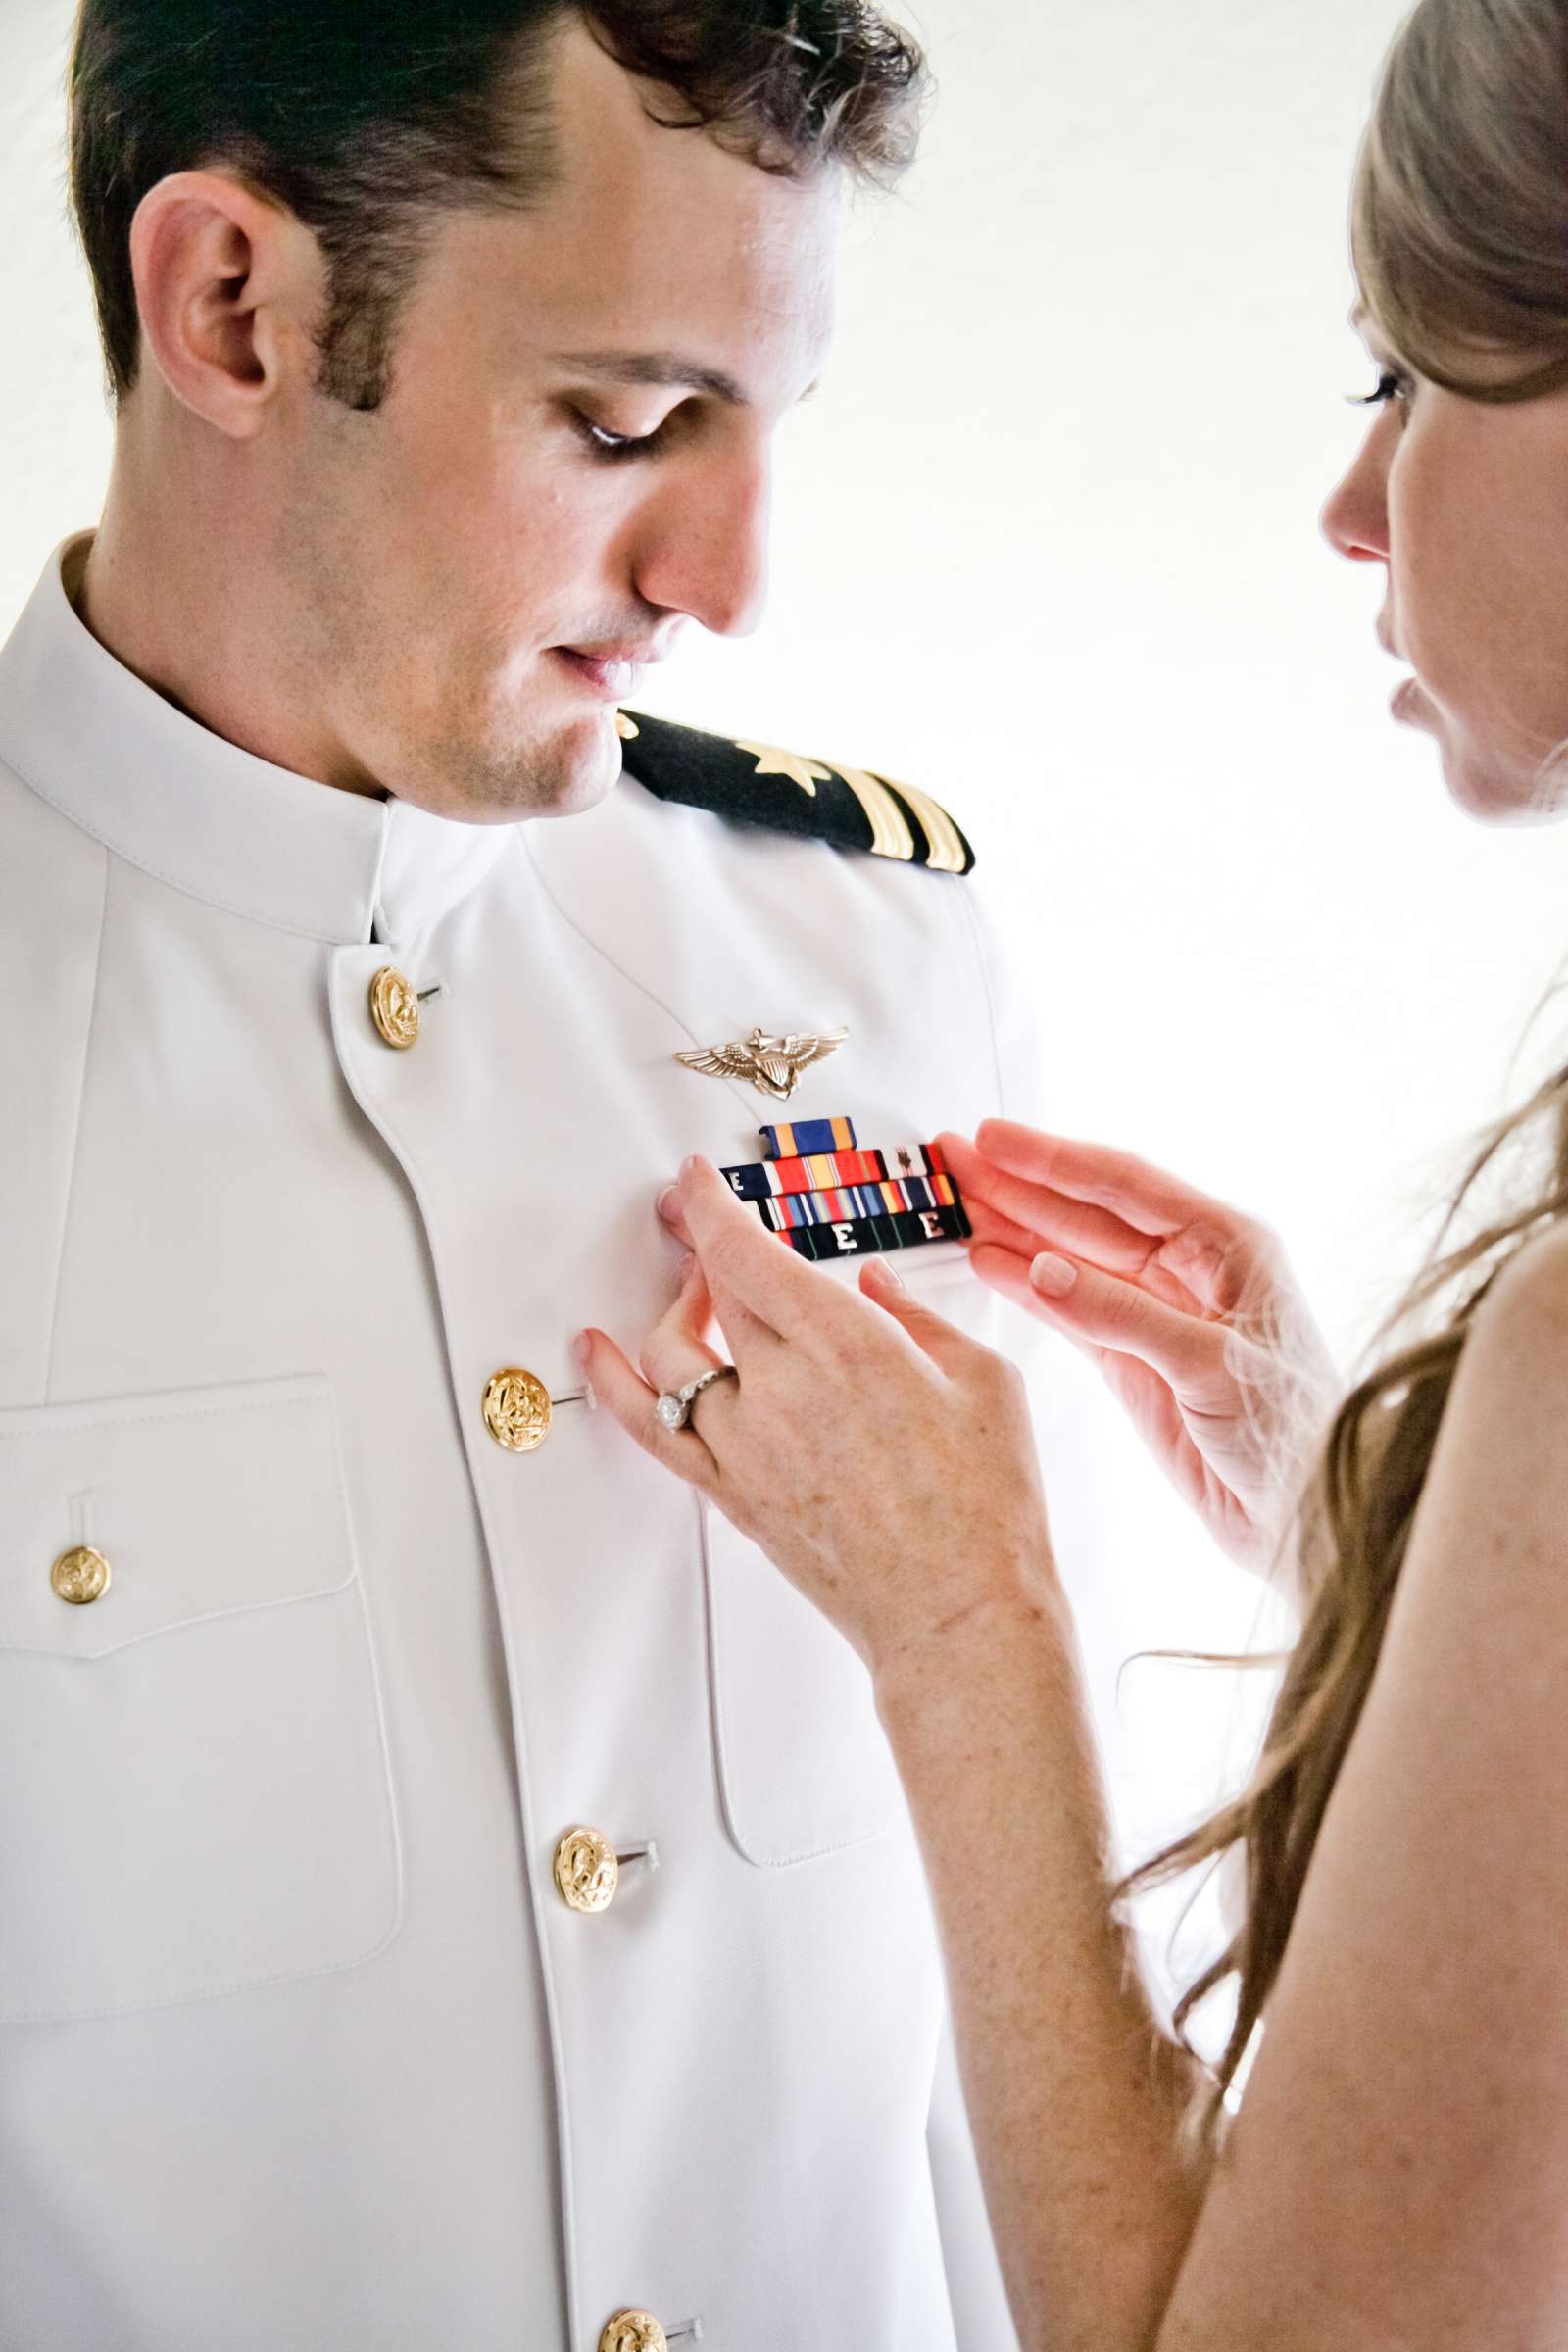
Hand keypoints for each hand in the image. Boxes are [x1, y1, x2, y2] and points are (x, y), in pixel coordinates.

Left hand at [576, 1158, 1059, 1686]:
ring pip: (671, 1355)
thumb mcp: (986, 1381)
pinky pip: (652, 1430)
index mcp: (848, 1343)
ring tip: (694, 1295)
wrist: (961, 1616)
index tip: (698, 1181)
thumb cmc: (987, 1510)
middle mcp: (782, 1388)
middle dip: (695, 1243)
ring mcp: (747, 1446)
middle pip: (708, 1291)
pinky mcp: (734, 1496)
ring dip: (675, 1310)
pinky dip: (613, 1385)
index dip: (709, 1205)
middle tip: (696, 1221)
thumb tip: (873, 1286)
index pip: (745, 1252)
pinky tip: (597, 1354)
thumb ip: (918, 1319)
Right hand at [939, 1120, 1337, 1580]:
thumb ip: (1123, 1316)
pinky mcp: (1133, 1360)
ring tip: (953, 1200)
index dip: (1053, 1161)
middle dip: (1018, 1184)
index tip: (993, 1139)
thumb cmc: (1291, 1434)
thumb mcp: (1212, 1364)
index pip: (1124, 1187)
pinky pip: (1068, 1310)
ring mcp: (1156, 1313)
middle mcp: (1189, 1268)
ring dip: (1012, 1228)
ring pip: (1069, 1256)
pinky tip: (987, 1261)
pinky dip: (1025, 1287)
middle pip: (1086, 1213)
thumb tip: (1040, 1270)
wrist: (1304, 1520)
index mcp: (1227, 1244)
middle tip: (952, 1157)